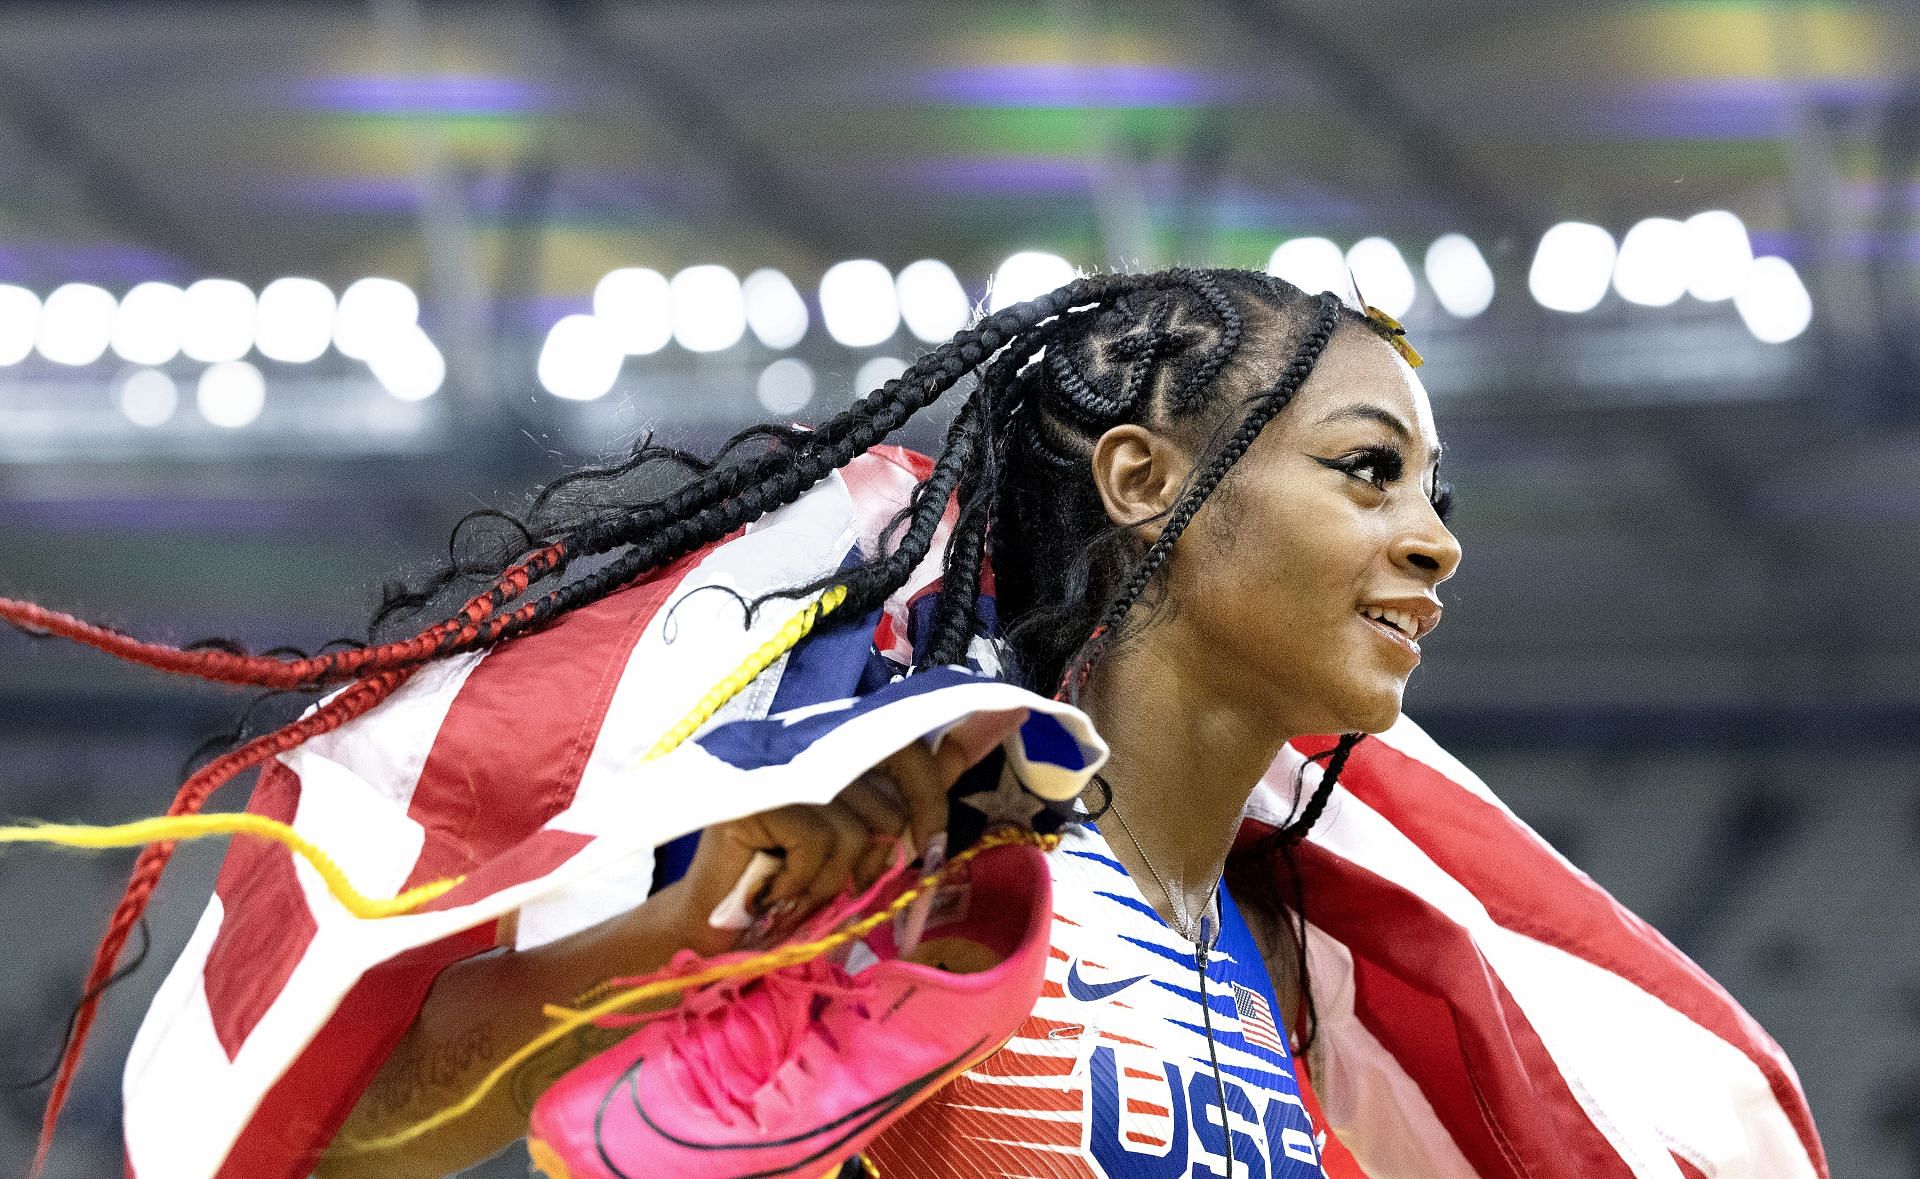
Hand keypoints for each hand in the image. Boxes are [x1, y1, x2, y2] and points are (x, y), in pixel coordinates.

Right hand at [670, 710, 1025, 952]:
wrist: (715, 935)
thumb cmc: (792, 892)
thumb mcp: (862, 850)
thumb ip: (906, 809)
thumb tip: (967, 759)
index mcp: (835, 749)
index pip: (906, 730)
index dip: (958, 729)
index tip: (1012, 714)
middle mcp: (809, 742)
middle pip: (903, 758)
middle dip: (924, 815)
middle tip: (915, 862)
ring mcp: (781, 763)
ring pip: (868, 819)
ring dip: (848, 875)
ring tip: (809, 888)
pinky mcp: (759, 794)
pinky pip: (828, 840)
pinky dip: (813, 881)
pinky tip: (781, 890)